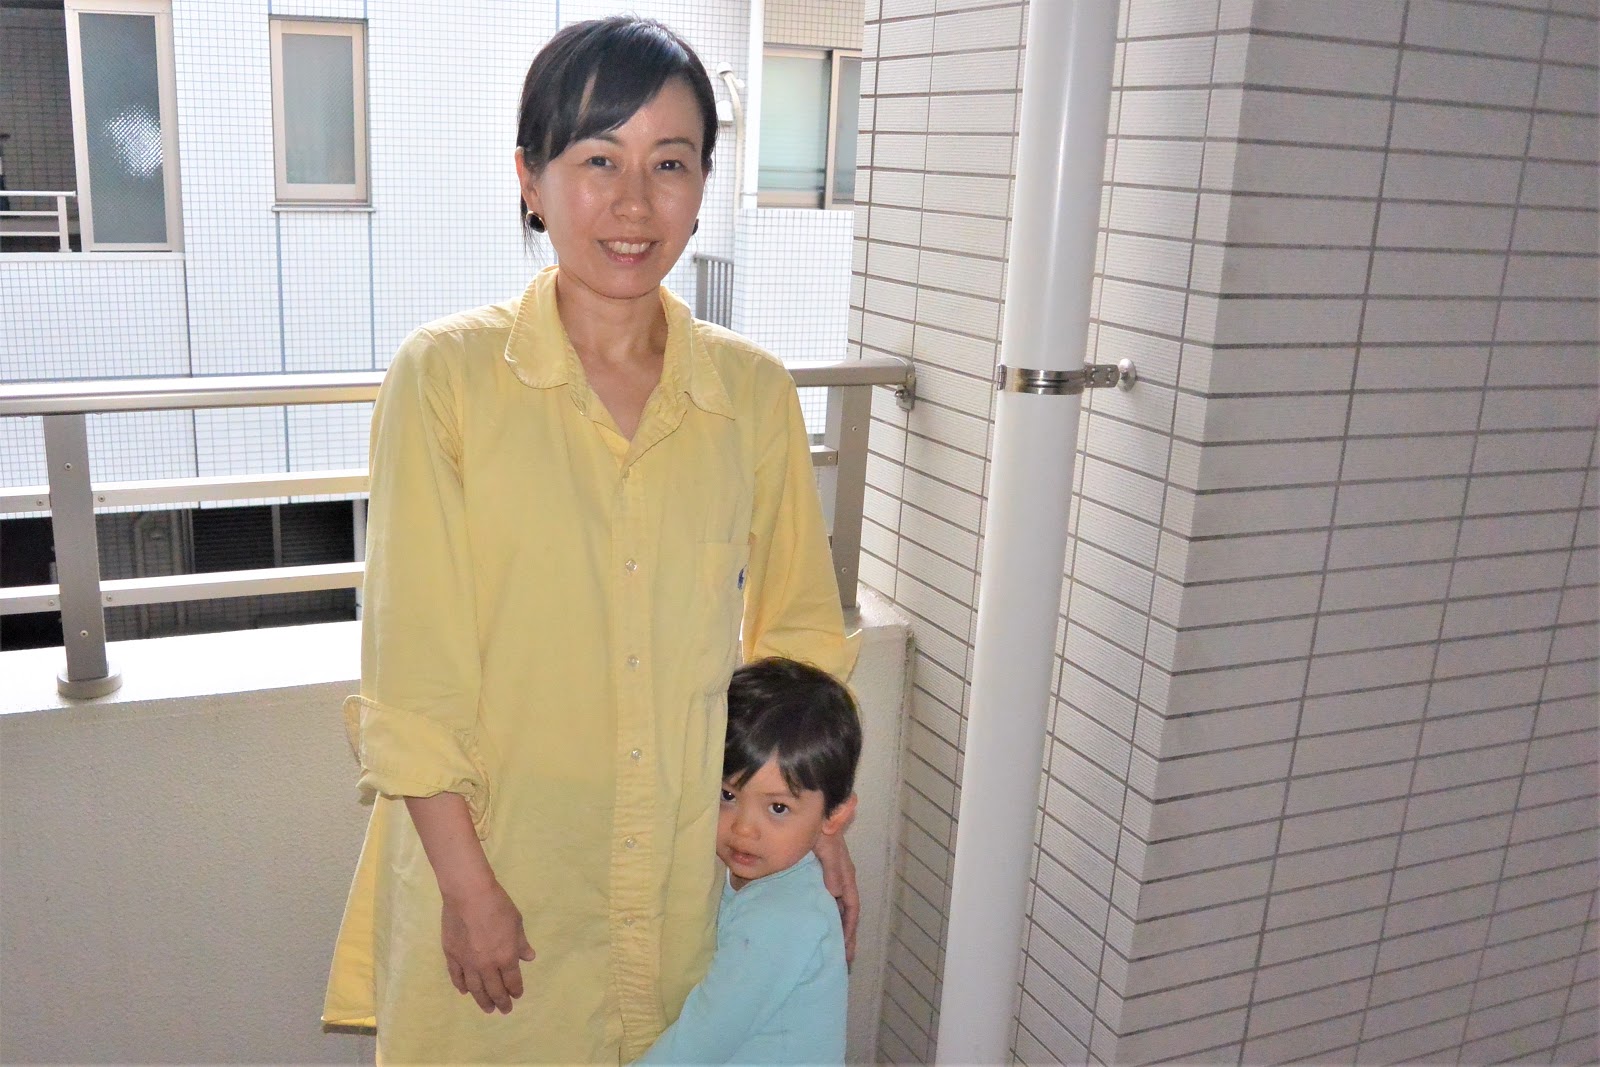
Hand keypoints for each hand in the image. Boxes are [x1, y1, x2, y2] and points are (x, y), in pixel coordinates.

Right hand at [440, 881, 536, 1013]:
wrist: (469, 895)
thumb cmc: (498, 906)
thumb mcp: (516, 923)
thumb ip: (521, 943)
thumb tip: (528, 958)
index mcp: (506, 957)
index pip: (512, 981)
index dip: (515, 990)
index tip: (517, 995)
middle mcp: (486, 966)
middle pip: (494, 989)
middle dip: (501, 1001)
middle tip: (504, 1010)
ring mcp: (467, 963)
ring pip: (475, 989)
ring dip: (482, 1000)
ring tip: (487, 1008)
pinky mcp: (451, 956)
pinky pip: (457, 977)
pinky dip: (461, 986)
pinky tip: (464, 992)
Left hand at [814, 832, 858, 961]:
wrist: (814, 813)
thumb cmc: (821, 828)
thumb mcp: (827, 847)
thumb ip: (832, 868)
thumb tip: (836, 893)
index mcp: (845, 875)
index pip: (851, 908)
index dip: (849, 931)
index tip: (846, 953)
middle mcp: (840, 879)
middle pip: (845, 913)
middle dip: (844, 936)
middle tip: (839, 960)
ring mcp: (829, 877)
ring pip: (835, 908)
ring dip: (834, 927)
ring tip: (828, 948)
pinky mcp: (817, 875)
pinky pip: (823, 899)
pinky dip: (822, 913)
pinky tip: (813, 922)